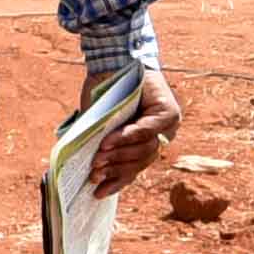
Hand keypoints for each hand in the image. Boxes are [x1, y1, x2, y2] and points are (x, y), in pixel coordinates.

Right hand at [86, 62, 183, 191]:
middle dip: (115, 169)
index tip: (98, 193)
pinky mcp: (169, 111)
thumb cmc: (103, 92)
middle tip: (94, 173)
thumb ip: (98, 143)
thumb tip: (83, 171)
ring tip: (99, 157)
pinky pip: (149, 129)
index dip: (117, 182)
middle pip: (141, 161)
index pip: (135, 169)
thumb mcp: (98, 124)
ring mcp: (169, 125)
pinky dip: (128, 136)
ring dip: (120, 154)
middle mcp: (161, 136)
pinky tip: (110, 141)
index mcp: (145, 143)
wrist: (112, 60)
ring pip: (145, 148)